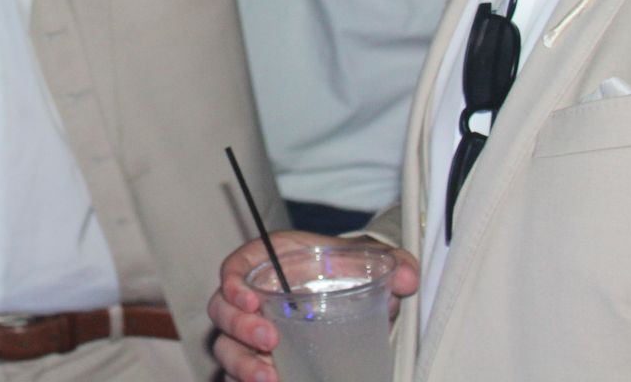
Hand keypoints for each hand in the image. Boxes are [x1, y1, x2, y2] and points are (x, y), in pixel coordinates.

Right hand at [210, 231, 420, 381]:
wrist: (351, 294)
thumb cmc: (346, 271)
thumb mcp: (367, 260)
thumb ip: (391, 261)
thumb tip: (408, 277)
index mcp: (268, 263)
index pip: (233, 267)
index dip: (232, 282)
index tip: (247, 298)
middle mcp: (252, 299)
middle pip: (222, 311)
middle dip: (238, 327)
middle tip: (268, 339)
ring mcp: (251, 334)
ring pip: (227, 348)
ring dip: (242, 365)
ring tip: (269, 379)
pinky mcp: (259, 361)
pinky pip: (239, 375)